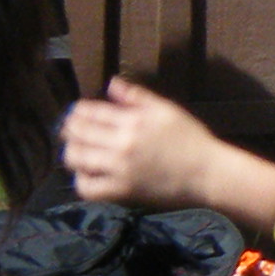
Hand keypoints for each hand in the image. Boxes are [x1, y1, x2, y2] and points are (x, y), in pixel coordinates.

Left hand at [64, 77, 247, 214]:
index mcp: (133, 120)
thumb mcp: (166, 109)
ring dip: (70, 152)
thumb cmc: (189, 138)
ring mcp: (119, 169)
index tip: (74, 112)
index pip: (91, 112)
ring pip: (77, 159)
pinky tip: (86, 174)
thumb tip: (110, 83)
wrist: (206, 173)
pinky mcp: (121, 191)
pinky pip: (88, 188)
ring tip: (73, 150)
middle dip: (69, 129)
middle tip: (68, 129)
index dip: (77, 111)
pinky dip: (81, 180)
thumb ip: (136, 96)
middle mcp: (122, 143)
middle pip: (79, 133)